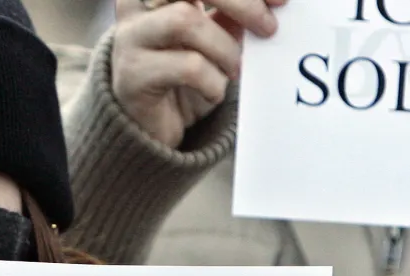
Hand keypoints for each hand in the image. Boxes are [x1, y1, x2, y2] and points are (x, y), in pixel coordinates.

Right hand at [111, 0, 285, 146]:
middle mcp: (135, 8)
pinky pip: (187, 66)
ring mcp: (129, 41)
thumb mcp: (212, 37)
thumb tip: (274, 1)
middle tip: (269, 28)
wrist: (147, 128)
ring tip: (234, 71)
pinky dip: (213, 81)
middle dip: (239, 2)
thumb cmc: (182, 77)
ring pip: (185, 21)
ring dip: (224, 49)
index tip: (280, 1)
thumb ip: (233, 13)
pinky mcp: (132, 77)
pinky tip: (211, 93)